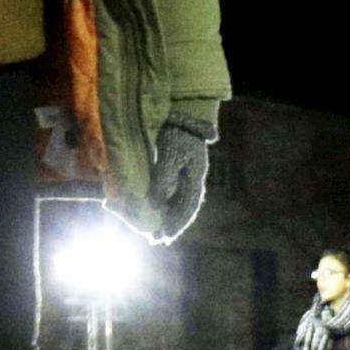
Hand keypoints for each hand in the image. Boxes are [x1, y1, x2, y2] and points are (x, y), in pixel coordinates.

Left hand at [141, 113, 216, 242]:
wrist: (181, 111)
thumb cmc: (176, 132)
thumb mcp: (170, 155)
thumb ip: (163, 179)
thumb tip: (155, 205)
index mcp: (195, 177)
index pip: (188, 207)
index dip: (177, 223)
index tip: (165, 236)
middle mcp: (192, 178)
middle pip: (183, 207)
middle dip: (170, 223)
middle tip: (157, 238)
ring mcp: (185, 172)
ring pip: (177, 199)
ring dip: (166, 214)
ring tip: (155, 227)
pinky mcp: (176, 166)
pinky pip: (171, 189)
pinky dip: (163, 200)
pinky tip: (156, 206)